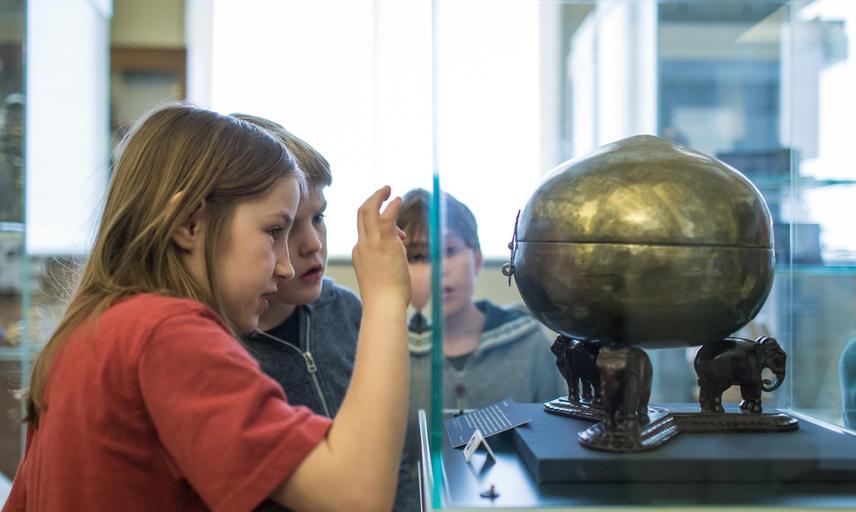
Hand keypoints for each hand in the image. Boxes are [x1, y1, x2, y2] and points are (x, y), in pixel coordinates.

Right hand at [352, 186, 410, 309]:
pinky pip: (386, 216)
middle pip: (360, 215)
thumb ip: (389, 261)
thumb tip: (400, 252)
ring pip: (368, 210)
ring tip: (389, 188)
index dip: (381, 226)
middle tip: (382, 191)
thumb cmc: (386, 299)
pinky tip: (397, 199)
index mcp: (359, 255)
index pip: (365, 232)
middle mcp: (362, 245)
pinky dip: (391, 205)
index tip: (398, 232)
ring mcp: (371, 243)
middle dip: (370, 200)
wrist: (384, 306)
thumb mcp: (383, 277)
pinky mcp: (385, 242)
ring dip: (378, 196)